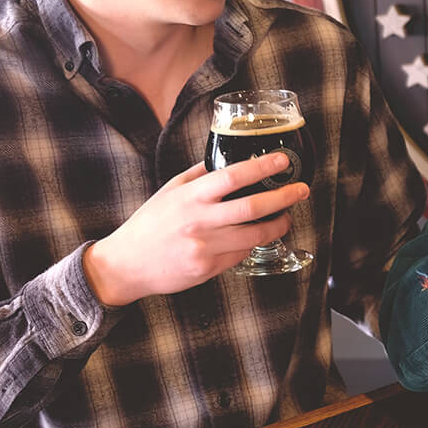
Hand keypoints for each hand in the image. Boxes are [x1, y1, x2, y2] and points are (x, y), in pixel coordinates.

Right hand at [82, 153, 309, 305]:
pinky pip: (242, 253)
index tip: (282, 161)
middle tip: (301, 190)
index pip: (232, 176)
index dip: (262, 167)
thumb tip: (227, 158)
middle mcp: (200, 220)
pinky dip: (254, 243)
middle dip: (284, 197)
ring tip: (286, 216)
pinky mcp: (208, 268)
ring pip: (255, 234)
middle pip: (253, 207)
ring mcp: (205, 247)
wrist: (126, 265)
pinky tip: (257, 235)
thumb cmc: (149, 224)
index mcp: (190, 196)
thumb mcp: (170, 191)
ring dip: (278, 224)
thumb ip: (199, 175)